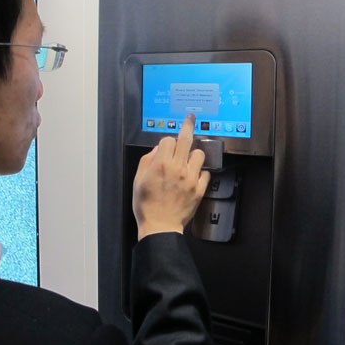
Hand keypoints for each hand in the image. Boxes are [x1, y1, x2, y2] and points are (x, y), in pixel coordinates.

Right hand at [132, 114, 209, 240]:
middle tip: (190, 118)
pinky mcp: (199, 189)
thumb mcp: (138, 180)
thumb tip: (158, 149)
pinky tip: (193, 176)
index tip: (166, 146)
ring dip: (194, 153)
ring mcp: (191, 178)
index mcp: (161, 164)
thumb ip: (147, 161)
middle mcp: (178, 168)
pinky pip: (205, 173)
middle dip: (188, 125)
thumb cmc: (146, 205)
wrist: (160, 226)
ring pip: (199, 154)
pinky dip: (200, 172)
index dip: (167, 141)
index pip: (169, 140)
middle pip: (186, 139)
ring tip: (189, 159)